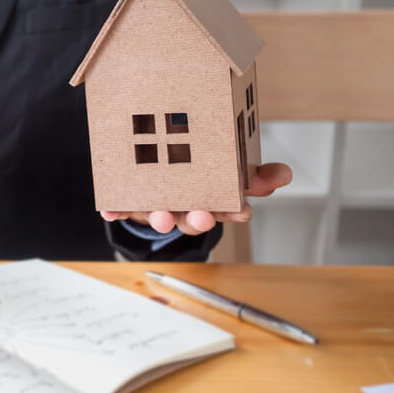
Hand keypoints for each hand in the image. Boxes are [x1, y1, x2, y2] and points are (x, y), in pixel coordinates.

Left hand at [100, 163, 292, 235]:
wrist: (160, 181)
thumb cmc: (199, 178)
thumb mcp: (231, 173)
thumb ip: (257, 176)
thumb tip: (285, 175)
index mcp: (213, 202)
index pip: (230, 210)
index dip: (236, 212)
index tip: (241, 209)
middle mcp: (186, 209)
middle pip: (194, 218)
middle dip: (198, 218)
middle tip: (203, 214)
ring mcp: (159, 208)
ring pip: (161, 216)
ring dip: (161, 218)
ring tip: (160, 215)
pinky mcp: (132, 206)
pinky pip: (123, 209)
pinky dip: (115, 210)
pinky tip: (109, 210)